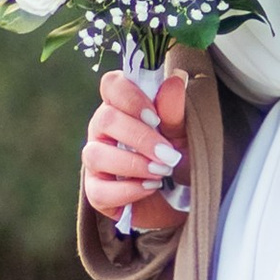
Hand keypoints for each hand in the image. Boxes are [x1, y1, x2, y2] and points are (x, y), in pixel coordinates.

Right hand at [81, 69, 187, 231]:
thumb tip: (175, 79)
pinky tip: (149, 188)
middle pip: (106, 119)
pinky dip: (126, 190)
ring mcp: (96, 159)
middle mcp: (103, 129)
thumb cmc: (177, 157)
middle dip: (140, 137)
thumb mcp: (183, 135)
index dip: (130, 98)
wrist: (180, 199)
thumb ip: (175, 111)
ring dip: (133, 164)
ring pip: (96, 154)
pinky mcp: (95, 190)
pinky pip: (98, 190)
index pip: (112, 85)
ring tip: (162, 172)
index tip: (154, 117)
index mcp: (123, 105)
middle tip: (168, 154)